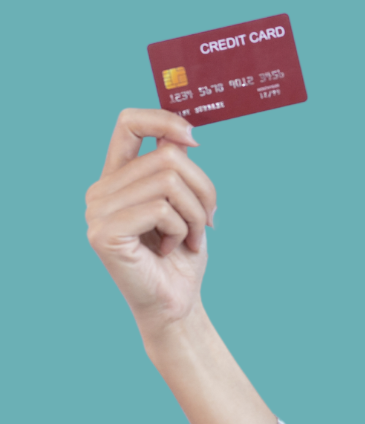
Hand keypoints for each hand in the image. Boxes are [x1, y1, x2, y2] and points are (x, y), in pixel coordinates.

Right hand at [86, 108, 216, 341]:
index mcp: (118, 178)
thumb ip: (178, 169)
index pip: (129, 123)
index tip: (194, 139)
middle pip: (166, 157)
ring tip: (191, 238)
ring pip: (168, 182)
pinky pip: (161, 210)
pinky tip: (172, 249)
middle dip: (203, 189)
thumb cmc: (182, 255)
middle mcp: (100, 191)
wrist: (176, 303)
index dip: (164, 120)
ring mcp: (97, 213)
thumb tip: (185, 136)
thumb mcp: (186, 202)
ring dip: (196, 214)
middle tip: (209, 219)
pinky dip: (182, 230)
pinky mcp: (104, 234)